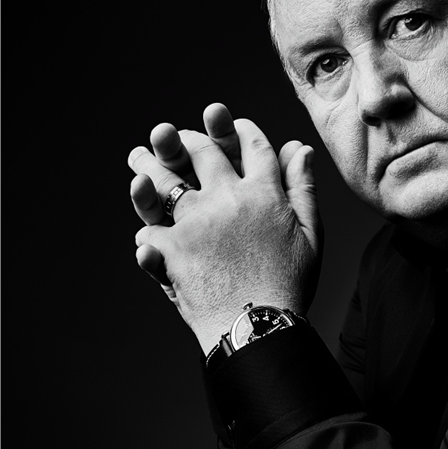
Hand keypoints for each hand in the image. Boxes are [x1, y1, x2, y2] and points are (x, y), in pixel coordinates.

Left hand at [128, 116, 321, 352]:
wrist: (258, 325)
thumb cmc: (289, 284)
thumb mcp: (310, 233)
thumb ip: (302, 187)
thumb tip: (300, 147)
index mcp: (265, 192)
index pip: (252, 145)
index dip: (240, 130)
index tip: (230, 123)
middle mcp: (229, 197)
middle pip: (203, 152)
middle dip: (188, 139)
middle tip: (173, 135)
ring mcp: (197, 219)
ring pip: (164, 180)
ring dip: (148, 165)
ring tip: (136, 157)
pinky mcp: (173, 245)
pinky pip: (150, 231)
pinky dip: (146, 233)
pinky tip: (143, 233)